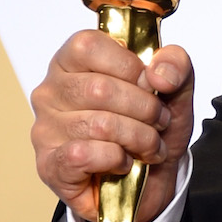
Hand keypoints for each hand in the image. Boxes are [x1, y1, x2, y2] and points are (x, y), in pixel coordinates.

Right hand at [31, 30, 193, 221]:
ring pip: (98, 125)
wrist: (153, 176)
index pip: (87, 45)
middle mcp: (51, 91)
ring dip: (139, 138)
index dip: (129, 66)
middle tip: (160, 121)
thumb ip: (175, 64)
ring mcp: (45, 129)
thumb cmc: (152, 123)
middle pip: (99, 89)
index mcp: (74, 61)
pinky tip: (123, 161)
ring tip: (150, 145)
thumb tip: (157, 73)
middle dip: (145, 108)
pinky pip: (82, 155)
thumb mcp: (176, 86)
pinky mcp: (48, 165)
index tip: (149, 84)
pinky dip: (116, 159)